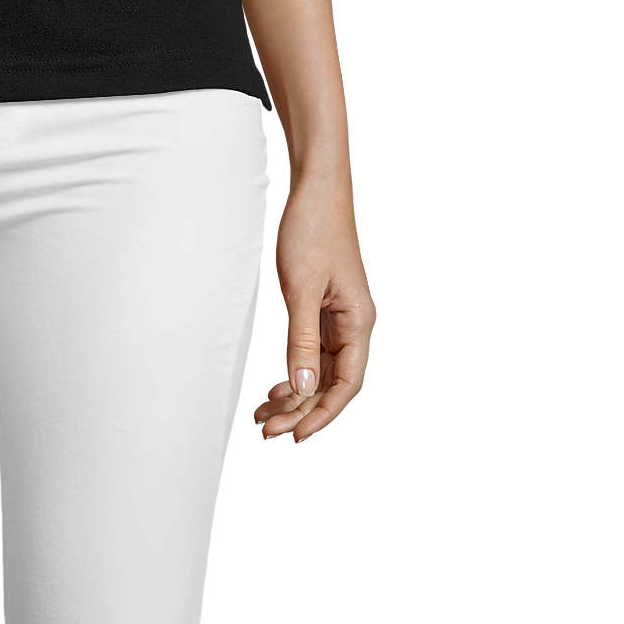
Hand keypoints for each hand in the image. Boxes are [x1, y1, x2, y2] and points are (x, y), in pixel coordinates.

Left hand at [254, 174, 373, 442]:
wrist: (316, 187)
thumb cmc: (313, 229)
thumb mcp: (302, 287)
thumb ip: (300, 339)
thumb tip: (301, 388)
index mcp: (358, 322)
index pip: (347, 384)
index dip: (323, 414)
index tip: (296, 435)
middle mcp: (354, 323)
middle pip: (332, 382)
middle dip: (302, 410)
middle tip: (267, 429)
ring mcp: (339, 315)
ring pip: (321, 369)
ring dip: (295, 394)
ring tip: (264, 415)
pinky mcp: (324, 305)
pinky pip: (313, 350)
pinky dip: (295, 370)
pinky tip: (276, 386)